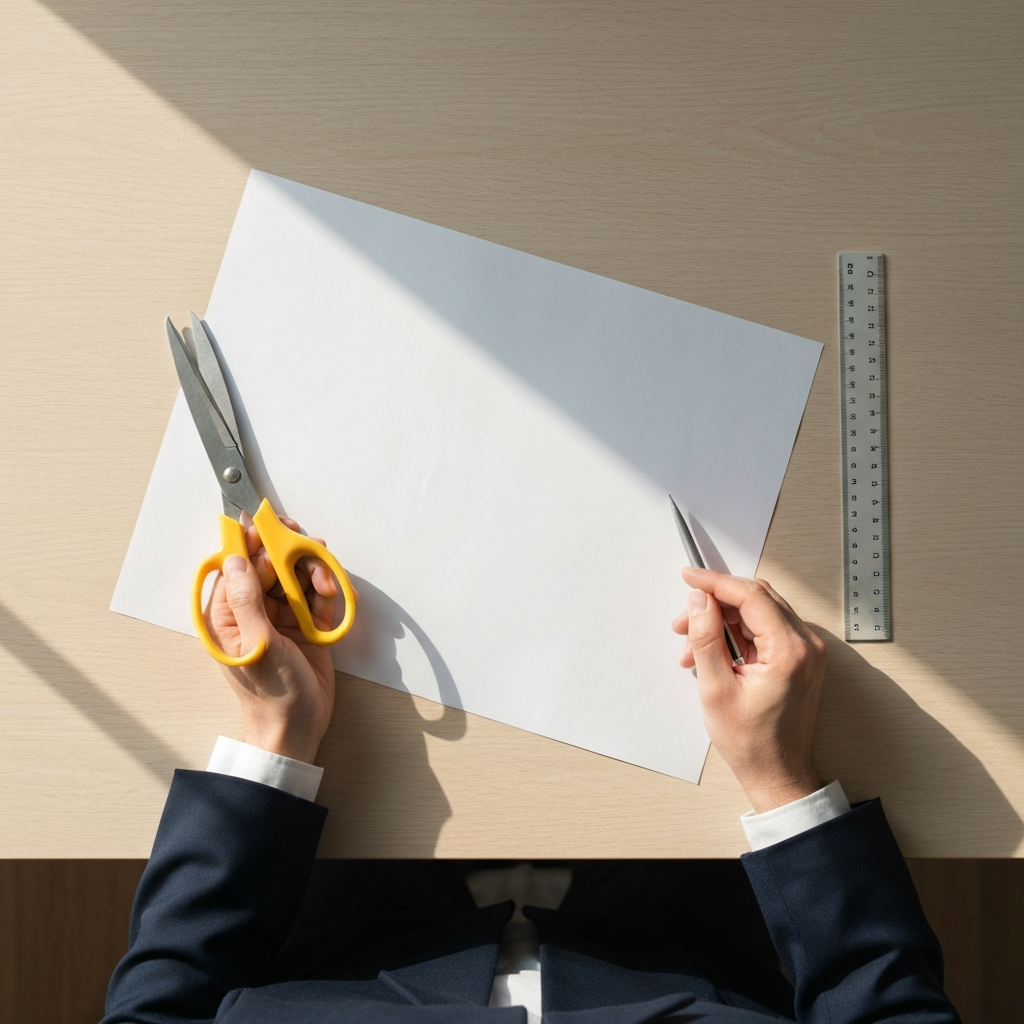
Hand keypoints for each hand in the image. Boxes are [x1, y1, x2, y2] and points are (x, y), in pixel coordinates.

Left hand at [204, 517, 346, 763]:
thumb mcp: (256, 645)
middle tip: (312, 549)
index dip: (255, 542)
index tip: (274, 525)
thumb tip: (236, 557)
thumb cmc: (270, 694)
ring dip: (315, 573)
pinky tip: (334, 596)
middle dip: (293, 555)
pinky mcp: (306, 625)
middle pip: (272, 565)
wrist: (298, 729)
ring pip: (297, 576)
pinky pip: (316, 596)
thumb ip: (246, 600)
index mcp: (228, 614)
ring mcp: (281, 617)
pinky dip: (327, 591)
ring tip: (327, 585)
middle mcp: (254, 610)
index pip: (238, 565)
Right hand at [672, 567, 827, 812]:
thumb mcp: (716, 689)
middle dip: (715, 603)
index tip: (688, 576)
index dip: (715, 582)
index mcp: (790, 650)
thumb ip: (706, 638)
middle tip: (683, 620)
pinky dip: (736, 634)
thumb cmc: (751, 741)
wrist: (778, 773)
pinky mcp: (800, 658)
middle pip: (756, 598)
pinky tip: (711, 652)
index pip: (750, 596)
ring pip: (759, 613)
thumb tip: (698, 601)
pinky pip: (765, 630)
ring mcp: (806, 651)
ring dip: (723, 620)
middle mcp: (806, 644)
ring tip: (691, 646)